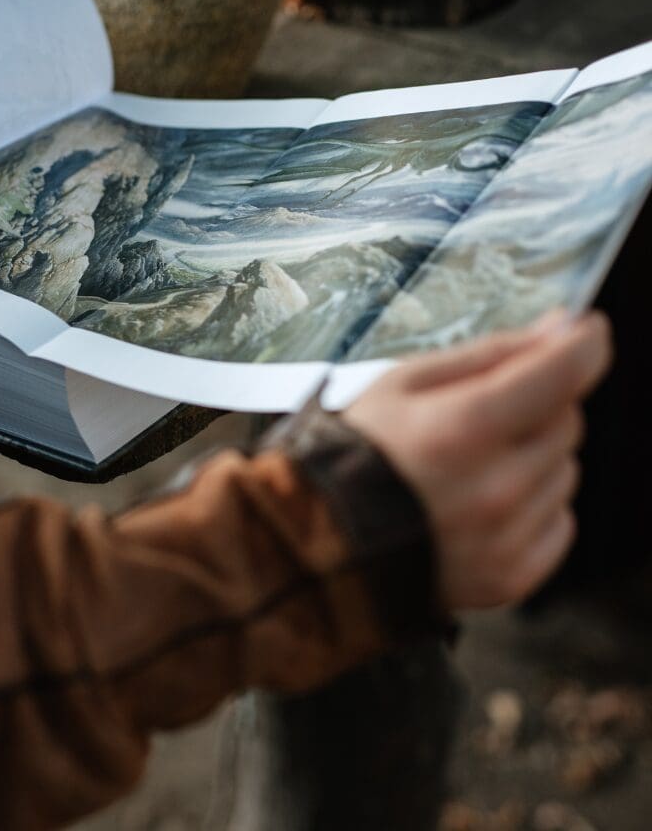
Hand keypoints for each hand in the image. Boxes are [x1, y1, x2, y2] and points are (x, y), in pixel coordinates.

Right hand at [343, 311, 612, 610]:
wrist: (319, 540)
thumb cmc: (355, 452)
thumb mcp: (403, 382)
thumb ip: (488, 355)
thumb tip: (557, 329)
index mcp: (462, 428)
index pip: (561, 374)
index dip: (582, 343)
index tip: (585, 330)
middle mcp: (494, 488)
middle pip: (566, 421)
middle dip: (539, 404)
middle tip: (487, 411)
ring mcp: (505, 538)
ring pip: (565, 470)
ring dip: (533, 457)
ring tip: (470, 466)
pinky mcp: (511, 576)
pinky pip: (560, 522)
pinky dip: (532, 506)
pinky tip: (480, 503)